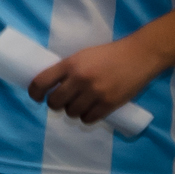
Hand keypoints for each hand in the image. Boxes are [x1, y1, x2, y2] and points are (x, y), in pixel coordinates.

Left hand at [29, 36, 162, 124]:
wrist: (140, 55)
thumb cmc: (109, 54)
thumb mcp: (83, 55)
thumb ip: (68, 69)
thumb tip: (51, 86)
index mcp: (70, 64)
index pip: (41, 82)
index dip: (35, 93)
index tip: (37, 97)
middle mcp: (80, 79)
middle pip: (55, 102)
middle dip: (56, 105)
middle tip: (62, 102)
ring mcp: (95, 92)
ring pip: (71, 113)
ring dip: (72, 112)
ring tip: (79, 106)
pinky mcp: (109, 103)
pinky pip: (89, 119)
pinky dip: (86, 118)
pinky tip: (90, 112)